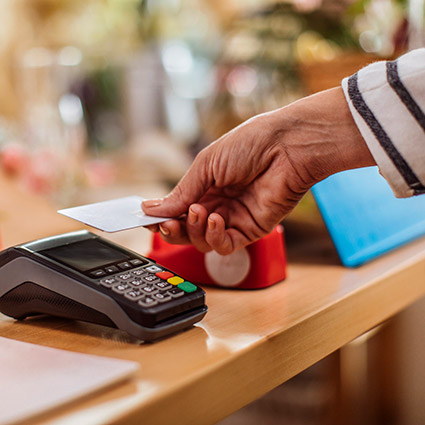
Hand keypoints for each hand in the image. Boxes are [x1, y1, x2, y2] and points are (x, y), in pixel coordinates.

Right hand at [142, 87, 374, 253]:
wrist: (287, 146)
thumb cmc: (249, 145)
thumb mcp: (206, 165)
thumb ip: (182, 191)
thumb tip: (152, 209)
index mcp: (205, 186)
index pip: (177, 210)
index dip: (161, 217)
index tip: (145, 219)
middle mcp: (218, 205)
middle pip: (186, 230)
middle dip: (172, 229)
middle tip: (165, 223)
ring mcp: (234, 219)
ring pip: (202, 241)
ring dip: (194, 230)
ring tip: (200, 210)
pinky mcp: (251, 230)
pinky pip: (225, 246)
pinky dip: (215, 238)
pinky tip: (216, 220)